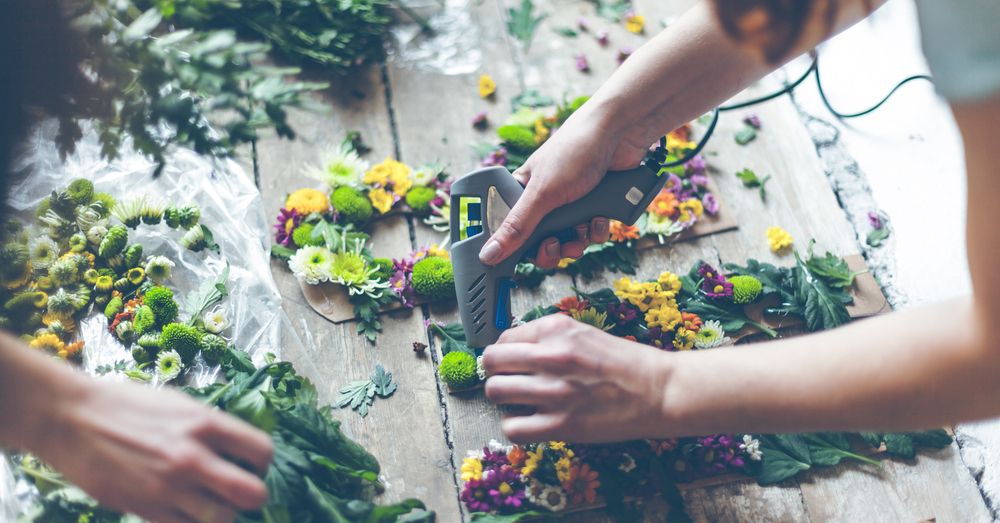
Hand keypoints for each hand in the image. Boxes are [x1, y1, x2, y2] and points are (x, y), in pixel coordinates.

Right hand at [38, 378, 272, 522]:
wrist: (72, 419)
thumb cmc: (127, 405)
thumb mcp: (179, 403)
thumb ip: (212, 426)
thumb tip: (239, 446)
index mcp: (205, 423)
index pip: (262, 451)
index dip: (263, 462)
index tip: (253, 463)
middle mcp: (193, 457)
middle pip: (251, 493)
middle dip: (254, 496)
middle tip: (242, 490)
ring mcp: (170, 487)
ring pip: (223, 519)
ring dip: (224, 514)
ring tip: (214, 503)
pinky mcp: (146, 509)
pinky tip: (187, 512)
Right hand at [477, 104, 651, 268]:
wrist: (621, 132)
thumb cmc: (574, 150)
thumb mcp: (542, 193)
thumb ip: (517, 227)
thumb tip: (489, 254)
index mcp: (523, 192)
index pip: (512, 231)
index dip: (518, 247)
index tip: (528, 254)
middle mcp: (545, 199)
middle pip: (542, 241)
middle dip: (554, 247)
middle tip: (558, 245)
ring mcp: (571, 203)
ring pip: (570, 239)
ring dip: (579, 239)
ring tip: (583, 227)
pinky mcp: (595, 205)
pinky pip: (592, 232)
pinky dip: (597, 228)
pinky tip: (601, 215)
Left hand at [481, 314, 671, 442]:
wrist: (660, 390)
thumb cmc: (626, 362)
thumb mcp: (584, 333)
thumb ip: (549, 337)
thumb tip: (514, 348)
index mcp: (556, 330)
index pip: (504, 339)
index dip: (504, 352)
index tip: (512, 362)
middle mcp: (551, 356)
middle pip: (491, 363)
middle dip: (497, 372)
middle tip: (510, 380)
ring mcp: (554, 392)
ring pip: (495, 392)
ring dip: (504, 398)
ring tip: (520, 401)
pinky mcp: (561, 425)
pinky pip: (512, 428)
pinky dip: (516, 426)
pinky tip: (531, 421)